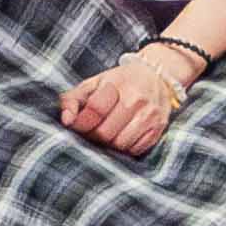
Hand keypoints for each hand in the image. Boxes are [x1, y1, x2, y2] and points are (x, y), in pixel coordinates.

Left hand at [58, 38, 193, 154]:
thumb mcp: (94, 82)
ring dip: (107, 145)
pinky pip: (136, 149)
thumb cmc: (120, 81)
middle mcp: (136, 101)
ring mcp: (150, 116)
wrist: (157, 76)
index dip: (80, 123)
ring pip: (121, 144)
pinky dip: (124, 149)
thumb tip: (66, 120)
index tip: (74, 125)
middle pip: (106, 132)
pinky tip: (119, 138)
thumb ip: (73, 98)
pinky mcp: (159, 129)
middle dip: (92, 136)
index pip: (95, 110)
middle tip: (88, 132)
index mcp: (117, 85)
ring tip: (103, 135)